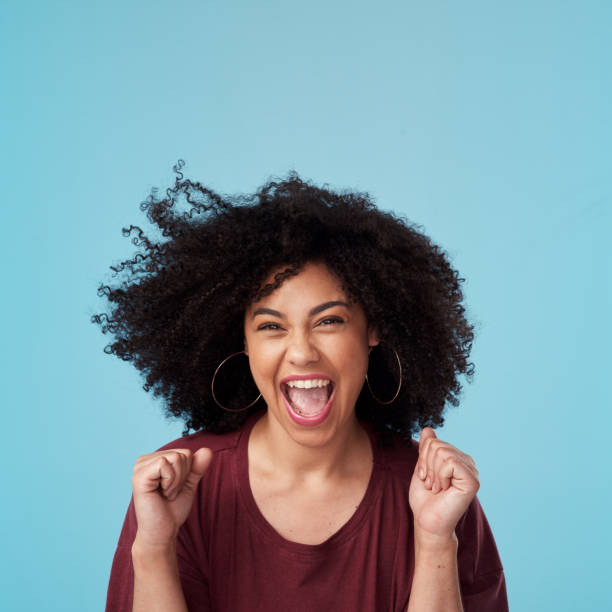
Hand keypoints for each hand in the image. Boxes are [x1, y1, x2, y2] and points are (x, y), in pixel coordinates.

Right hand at [131, 447, 212, 550]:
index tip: (175, 487)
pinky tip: (161, 493)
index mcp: (155, 459)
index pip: (185, 452)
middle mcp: (145, 460)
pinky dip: (170, 481)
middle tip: (169, 492)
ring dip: (177, 481)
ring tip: (166, 493)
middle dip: (182, 476)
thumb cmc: (172, 509)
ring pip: (176, 457)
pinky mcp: (139, 475)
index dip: (187, 472)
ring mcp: (140, 467)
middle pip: (182, 454)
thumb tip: (207, 450)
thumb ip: (197, 467)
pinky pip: (165, 464)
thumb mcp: (189, 484)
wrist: (162, 532)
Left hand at [409, 428, 478, 547]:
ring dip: (433, 473)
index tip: (426, 478)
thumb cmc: (424, 499)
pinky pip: (449, 461)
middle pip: (436, 444)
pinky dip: (440, 475)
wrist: (428, 522)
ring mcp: (472, 471)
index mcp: (457, 459)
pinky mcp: (472, 480)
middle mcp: (467, 462)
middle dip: (427, 465)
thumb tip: (428, 429)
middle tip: (432, 485)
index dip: (423, 459)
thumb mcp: (422, 468)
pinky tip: (444, 489)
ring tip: (438, 488)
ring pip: (442, 451)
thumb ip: (426, 449)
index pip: (433, 441)